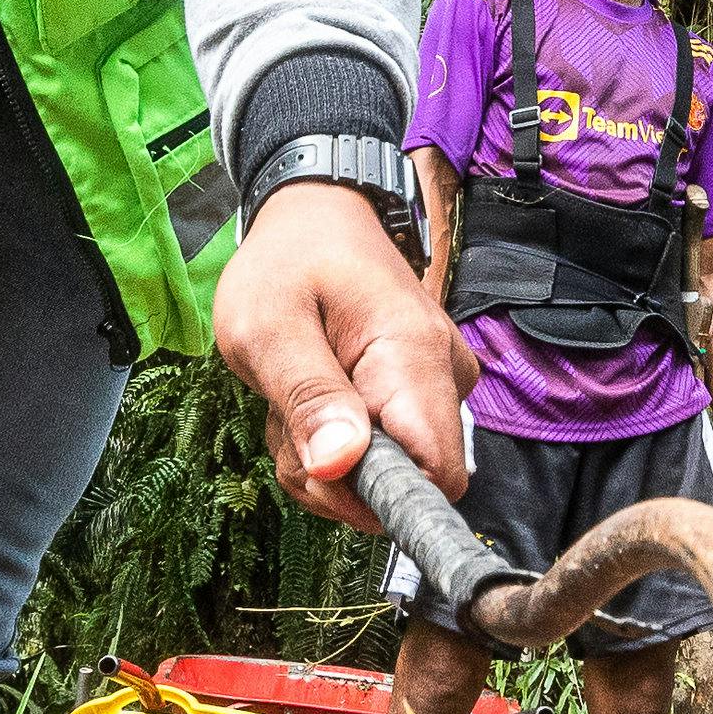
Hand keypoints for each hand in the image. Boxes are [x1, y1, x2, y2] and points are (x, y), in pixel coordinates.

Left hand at [215, 180, 475, 531]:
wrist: (314, 218)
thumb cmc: (287, 263)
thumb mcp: (268, 328)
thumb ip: (307, 396)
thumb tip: (340, 465)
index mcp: (414, 358)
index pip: (438, 475)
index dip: (376, 495)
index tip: (319, 464)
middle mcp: (444, 378)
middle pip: (404, 484)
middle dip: (331, 474)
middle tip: (286, 416)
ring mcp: (436, 388)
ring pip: (383, 476)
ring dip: (322, 457)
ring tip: (292, 396)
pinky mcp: (420, 398)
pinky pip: (379, 456)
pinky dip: (333, 444)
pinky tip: (310, 399)